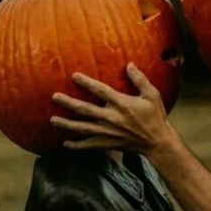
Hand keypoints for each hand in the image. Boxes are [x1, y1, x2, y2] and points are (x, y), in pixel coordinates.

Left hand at [50, 64, 174, 154]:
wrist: (157, 142)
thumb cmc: (155, 116)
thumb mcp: (152, 95)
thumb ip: (139, 79)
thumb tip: (129, 64)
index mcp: (121, 104)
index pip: (100, 91)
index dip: (86, 82)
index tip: (74, 76)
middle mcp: (111, 118)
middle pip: (85, 109)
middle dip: (68, 103)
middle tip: (54, 97)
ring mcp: (107, 132)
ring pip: (82, 128)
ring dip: (67, 124)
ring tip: (53, 120)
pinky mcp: (108, 144)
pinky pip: (88, 145)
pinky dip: (76, 145)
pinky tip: (65, 143)